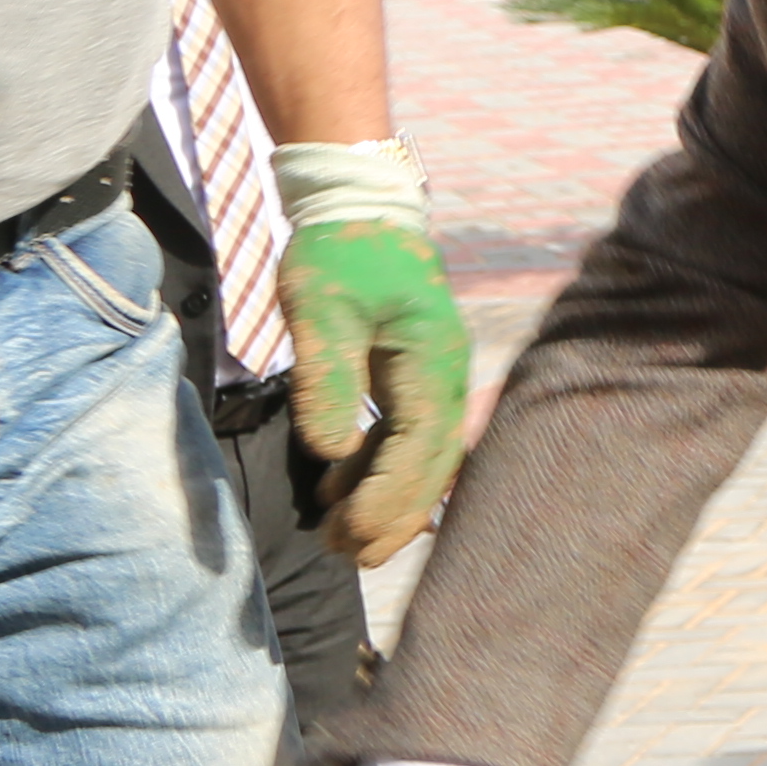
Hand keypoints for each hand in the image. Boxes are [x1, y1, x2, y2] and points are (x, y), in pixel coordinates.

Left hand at [280, 221, 474, 563]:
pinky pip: (407, 438)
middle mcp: (445, 376)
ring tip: (340, 541)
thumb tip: (334, 452)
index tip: (348, 531)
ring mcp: (433, 378)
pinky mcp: (413, 377)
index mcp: (433, 362)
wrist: (359, 209)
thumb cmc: (339, 254)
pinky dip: (379, 472)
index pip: (420, 448)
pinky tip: (338, 492)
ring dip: (388, 502)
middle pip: (433, 465)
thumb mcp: (321, 310)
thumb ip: (327, 379)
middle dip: (395, 516)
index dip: (388, 496)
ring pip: (423, 458)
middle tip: (347, 556)